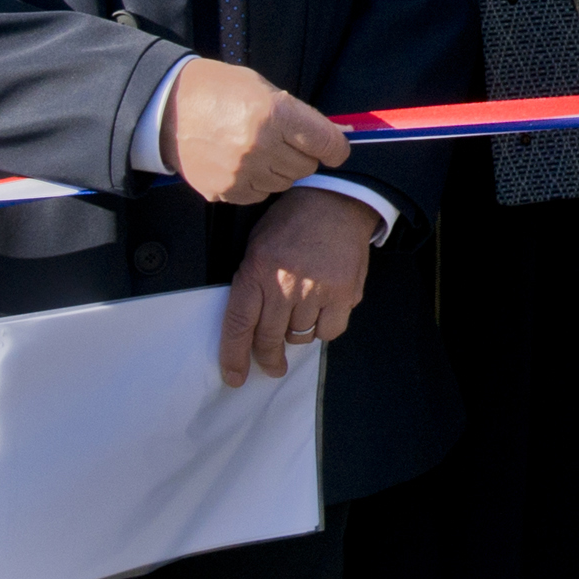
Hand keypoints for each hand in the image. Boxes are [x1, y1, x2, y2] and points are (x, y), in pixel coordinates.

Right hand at [160, 55, 346, 205]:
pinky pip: (258, 195)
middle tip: (284, 141)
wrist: (166, 108)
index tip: (336, 151)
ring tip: (257, 150)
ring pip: (283, 183)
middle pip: (306, 167)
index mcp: (275, 113)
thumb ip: (298, 115)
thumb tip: (334, 136)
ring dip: (278, 170)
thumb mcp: (262, 88)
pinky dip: (256, 183)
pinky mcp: (223, 190)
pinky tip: (240, 163)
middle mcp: (260, 146)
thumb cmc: (218, 90)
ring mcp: (240, 172)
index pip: (325, 143)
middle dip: (301, 155)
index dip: (336, 149)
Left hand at [218, 186, 377, 384]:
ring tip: (302, 312)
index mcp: (257, 270)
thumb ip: (251, 284)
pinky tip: (323, 311)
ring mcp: (316, 290)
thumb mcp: (257, 246)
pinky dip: (324, 328)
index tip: (234, 377)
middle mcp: (285, 284)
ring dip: (297, 333)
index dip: (234, 356)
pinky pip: (329, 331)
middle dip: (268, 357)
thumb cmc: (292, 223)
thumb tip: (247, 328)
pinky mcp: (344, 293)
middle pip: (269, 337)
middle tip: (271, 365)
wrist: (335, 202)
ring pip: (300, 336)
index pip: (239, 323)